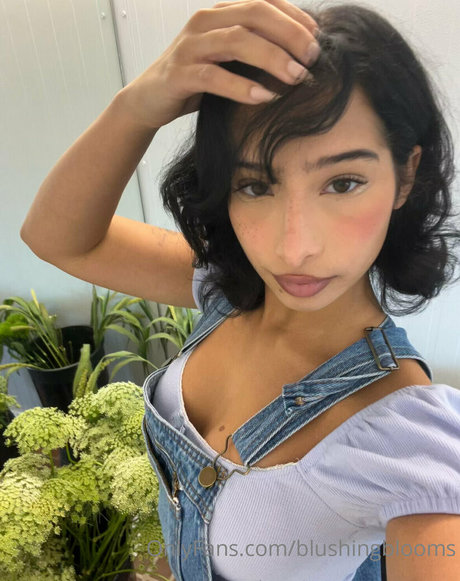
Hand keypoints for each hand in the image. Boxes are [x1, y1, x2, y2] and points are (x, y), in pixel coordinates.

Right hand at [117, 0, 319, 129]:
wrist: (149, 99)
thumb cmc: (195, 79)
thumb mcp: (227, 59)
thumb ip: (253, 51)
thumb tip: (297, 57)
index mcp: (219, 13)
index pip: (263, 2)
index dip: (294, 17)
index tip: (317, 38)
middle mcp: (205, 22)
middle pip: (255, 15)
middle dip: (289, 35)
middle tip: (312, 58)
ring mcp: (190, 46)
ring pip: (237, 41)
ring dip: (272, 58)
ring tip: (296, 77)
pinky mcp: (180, 73)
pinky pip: (215, 76)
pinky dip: (242, 87)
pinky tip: (264, 98)